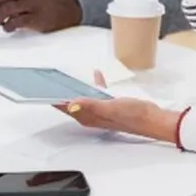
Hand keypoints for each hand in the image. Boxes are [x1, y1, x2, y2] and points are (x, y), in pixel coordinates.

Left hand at [52, 71, 175, 139]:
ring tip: (67, 79)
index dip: (54, 99)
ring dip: (76, 88)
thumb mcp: (110, 107)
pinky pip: (98, 93)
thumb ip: (90, 105)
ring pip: (83, 98)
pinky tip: (96, 76)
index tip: (42, 90)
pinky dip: (96, 84)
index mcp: (88, 117)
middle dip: (61, 93)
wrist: (152, 119)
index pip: (66, 107)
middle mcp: (92, 115)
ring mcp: (101, 110)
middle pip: (71, 103)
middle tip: (49, 82)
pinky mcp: (110, 105)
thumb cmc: (133, 115)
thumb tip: (71, 104)